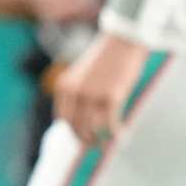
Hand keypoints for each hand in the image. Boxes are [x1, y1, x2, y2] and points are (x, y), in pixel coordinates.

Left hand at [54, 32, 147, 148]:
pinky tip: (122, 135)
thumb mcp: (82, 76)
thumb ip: (77, 95)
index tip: (82, 138)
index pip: (63, 119)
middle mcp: (74, 92)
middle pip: (76, 128)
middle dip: (86, 140)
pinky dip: (116, 134)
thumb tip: (82, 122)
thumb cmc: (105, 58)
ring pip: (92, 131)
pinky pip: (110, 126)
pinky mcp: (111, 98)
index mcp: (64, 86)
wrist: (122, 40)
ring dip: (101, 141)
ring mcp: (91, 96)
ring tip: (110, 143)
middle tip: (97, 145)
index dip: (73, 132)